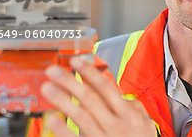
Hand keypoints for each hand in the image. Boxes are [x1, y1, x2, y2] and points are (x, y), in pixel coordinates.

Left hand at [41, 56, 156, 136]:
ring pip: (81, 117)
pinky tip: (52, 118)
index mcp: (128, 115)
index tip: (75, 61)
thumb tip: (119, 92)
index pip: (106, 88)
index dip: (89, 73)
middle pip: (90, 99)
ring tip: (47, 88)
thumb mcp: (144, 123)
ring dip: (63, 101)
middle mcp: (116, 125)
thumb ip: (132, 107)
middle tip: (53, 71)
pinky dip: (64, 130)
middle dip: (70, 82)